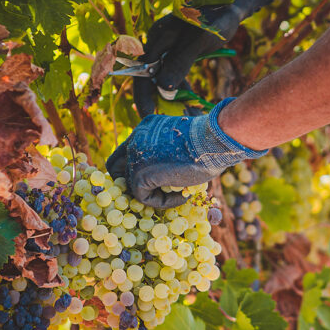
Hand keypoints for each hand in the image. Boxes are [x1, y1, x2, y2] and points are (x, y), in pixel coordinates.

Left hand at [106, 98, 266, 207]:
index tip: (150, 179)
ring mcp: (135, 156)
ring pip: (133, 186)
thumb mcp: (185, 142)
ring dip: (155, 194)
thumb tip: (173, 170)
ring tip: (180, 193)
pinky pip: (143, 197)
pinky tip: (181, 195)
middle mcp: (136, 138)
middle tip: (154, 192)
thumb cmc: (209, 142)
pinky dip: (162, 201)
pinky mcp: (141, 174)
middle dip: (133, 183)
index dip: (131, 167)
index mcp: (146, 127)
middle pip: (117, 168)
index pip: (126, 150)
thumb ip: (170, 151)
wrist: (213, 142)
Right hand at [133, 0, 276, 116]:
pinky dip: (182, 92)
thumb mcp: (199, 40)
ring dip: (173, 100)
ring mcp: (169, 49)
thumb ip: (180, 62)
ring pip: (164, 80)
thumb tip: (163, 88)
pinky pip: (176, 77)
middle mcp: (159, 43)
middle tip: (165, 124)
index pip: (143, 72)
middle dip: (157, 102)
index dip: (144, 96)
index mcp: (158, 37)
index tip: (149, 117)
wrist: (232, 3)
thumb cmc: (216, 18)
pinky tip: (191, 107)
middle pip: (151, 78)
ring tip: (184, 119)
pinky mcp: (180, 54)